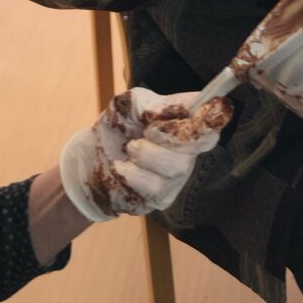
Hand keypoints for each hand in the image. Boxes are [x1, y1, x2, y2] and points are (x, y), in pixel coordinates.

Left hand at [60, 88, 232, 221]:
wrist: (91, 157)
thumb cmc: (118, 125)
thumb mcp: (133, 103)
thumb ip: (159, 103)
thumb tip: (188, 105)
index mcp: (185, 126)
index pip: (211, 124)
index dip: (211, 118)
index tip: (205, 112)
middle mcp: (187, 153)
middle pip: (198, 144)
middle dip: (169, 135)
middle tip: (146, 131)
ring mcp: (176, 179)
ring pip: (177, 167)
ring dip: (147, 154)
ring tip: (130, 148)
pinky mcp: (161, 199)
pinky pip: (155, 187)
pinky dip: (134, 173)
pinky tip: (122, 167)